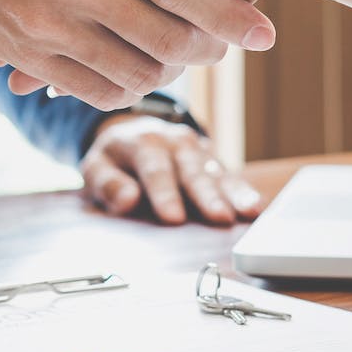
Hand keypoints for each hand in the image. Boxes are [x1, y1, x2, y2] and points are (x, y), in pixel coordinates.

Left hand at [81, 115, 262, 224]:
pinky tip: (255, 209)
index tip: (174, 218)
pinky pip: (230, 177)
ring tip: (247, 213)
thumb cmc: (115, 159)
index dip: (164, 193)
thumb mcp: (96, 167)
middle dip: (206, 195)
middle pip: (192, 169)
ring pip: (216, 172)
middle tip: (219, 218)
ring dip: (232, 193)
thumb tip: (126, 200)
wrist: (134, 134)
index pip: (154, 168)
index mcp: (142, 142)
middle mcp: (175, 142)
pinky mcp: (213, 162)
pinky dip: (244, 192)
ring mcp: (198, 150)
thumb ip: (107, 183)